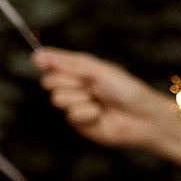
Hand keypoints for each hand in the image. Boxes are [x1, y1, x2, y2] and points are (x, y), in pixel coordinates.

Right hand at [34, 47, 173, 150]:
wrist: (143, 118)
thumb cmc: (126, 90)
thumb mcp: (97, 71)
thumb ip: (67, 64)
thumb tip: (38, 56)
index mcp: (81, 71)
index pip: (52, 64)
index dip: (45, 62)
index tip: (39, 61)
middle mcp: (76, 87)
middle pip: (49, 82)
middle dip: (68, 82)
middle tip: (89, 85)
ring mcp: (75, 105)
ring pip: (58, 99)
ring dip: (80, 99)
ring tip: (98, 102)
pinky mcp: (78, 123)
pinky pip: (70, 116)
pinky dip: (87, 114)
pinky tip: (100, 115)